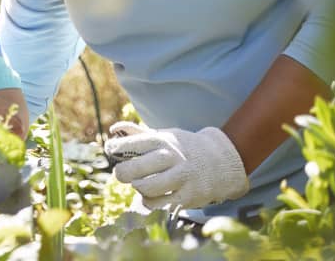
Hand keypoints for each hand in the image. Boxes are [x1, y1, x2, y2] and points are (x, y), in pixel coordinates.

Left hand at [104, 121, 249, 209]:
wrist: (222, 161)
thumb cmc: (184, 148)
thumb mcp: (164, 136)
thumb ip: (137, 134)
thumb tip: (114, 129)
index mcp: (162, 141)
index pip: (129, 144)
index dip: (115, 148)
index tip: (112, 151)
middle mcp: (171, 158)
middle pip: (134, 169)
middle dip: (122, 173)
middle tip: (122, 174)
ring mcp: (181, 178)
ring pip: (145, 188)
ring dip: (137, 188)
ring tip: (140, 184)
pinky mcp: (188, 197)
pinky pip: (159, 205)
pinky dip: (150, 202)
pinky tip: (152, 195)